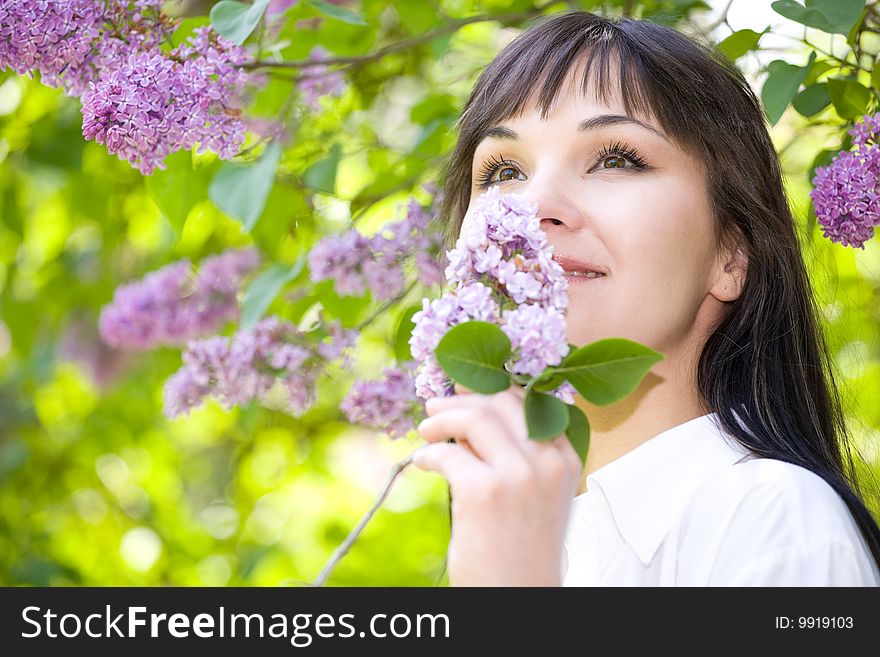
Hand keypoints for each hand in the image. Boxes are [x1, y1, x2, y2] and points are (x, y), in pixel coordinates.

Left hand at [413, 384, 582, 585]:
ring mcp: (518, 476)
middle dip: (462, 400)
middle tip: (434, 407)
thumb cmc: (522, 546)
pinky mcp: (484, 493)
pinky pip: (447, 454)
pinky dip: (428, 454)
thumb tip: (470, 415)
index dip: (491, 391)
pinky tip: (422, 463)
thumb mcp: (536, 494)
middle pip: (501, 403)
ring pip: (474, 418)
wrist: (519, 595)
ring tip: (425, 432)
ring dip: (442, 420)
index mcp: (564, 458)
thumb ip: (516, 454)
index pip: (530, 402)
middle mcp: (547, 462)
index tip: (465, 391)